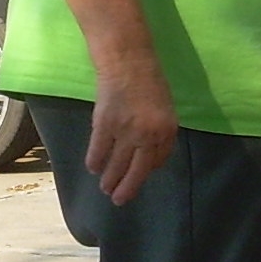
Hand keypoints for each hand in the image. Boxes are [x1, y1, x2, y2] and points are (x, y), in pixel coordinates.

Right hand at [87, 62, 177, 205]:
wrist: (128, 61)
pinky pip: (99, 151)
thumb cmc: (149, 80)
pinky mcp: (105, 126)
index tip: (138, 177)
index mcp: (167, 131)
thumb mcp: (164, 108)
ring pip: (116, 165)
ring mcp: (126, 132)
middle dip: (128, 188)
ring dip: (110, 180)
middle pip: (138, 171)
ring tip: (105, 189)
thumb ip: (159, 130)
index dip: (146, 172)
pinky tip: (93, 168)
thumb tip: (148, 153)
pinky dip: (95, 162)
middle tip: (119, 200)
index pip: (157, 161)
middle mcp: (149, 136)